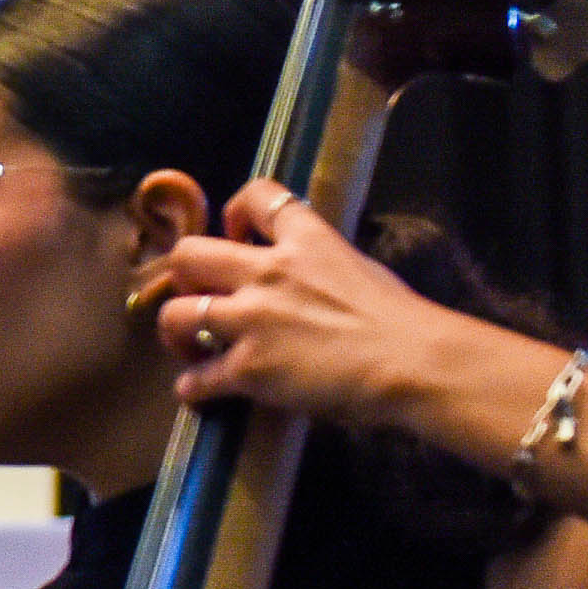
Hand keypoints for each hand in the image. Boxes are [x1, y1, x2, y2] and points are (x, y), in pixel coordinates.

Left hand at [153, 183, 516, 431]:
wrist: (412, 362)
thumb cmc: (403, 321)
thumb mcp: (361, 269)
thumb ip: (323, 266)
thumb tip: (313, 280)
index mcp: (307, 240)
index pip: (258, 195)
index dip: (236, 212)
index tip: (236, 236)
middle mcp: (268, 272)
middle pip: (189, 254)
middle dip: (186, 276)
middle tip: (202, 297)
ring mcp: (252, 319)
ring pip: (175, 313)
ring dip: (177, 332)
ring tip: (193, 348)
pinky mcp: (248, 368)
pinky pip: (197, 379)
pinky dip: (194, 388)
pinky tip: (201, 392)